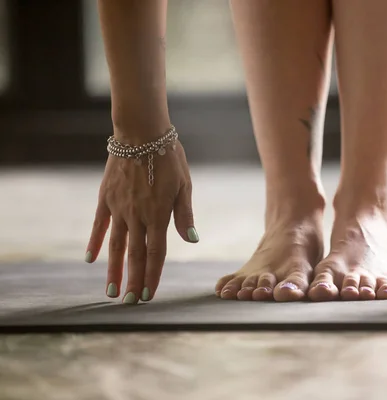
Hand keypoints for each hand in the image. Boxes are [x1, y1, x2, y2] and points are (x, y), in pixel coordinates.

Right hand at [85, 141, 197, 303]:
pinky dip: (95, 242)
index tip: (149, 294)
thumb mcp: (184, 185)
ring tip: (111, 291)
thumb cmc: (168, 158)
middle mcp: (136, 215)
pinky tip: (91, 259)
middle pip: (135, 255)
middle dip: (133, 280)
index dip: (152, 275)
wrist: (141, 133)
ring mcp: (118, 207)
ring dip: (114, 269)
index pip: (156, 253)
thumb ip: (184, 215)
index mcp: (158, 214)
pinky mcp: (105, 198)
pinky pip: (99, 225)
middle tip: (130, 302)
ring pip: (116, 245)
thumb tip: (192, 241)